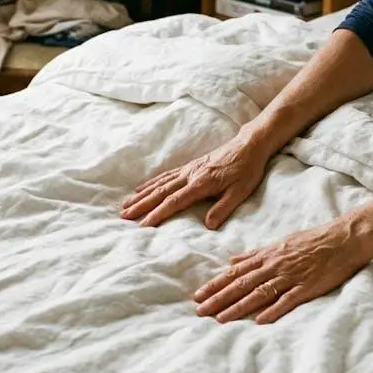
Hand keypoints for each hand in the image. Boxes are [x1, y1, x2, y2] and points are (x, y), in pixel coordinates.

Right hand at [121, 134, 271, 229]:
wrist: (249, 145)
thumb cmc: (246, 170)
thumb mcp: (240, 192)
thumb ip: (223, 209)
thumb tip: (208, 226)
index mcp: (201, 184)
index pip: (174, 202)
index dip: (158, 214)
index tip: (143, 225)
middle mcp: (190, 175)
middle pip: (160, 192)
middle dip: (141, 205)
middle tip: (124, 216)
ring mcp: (188, 169)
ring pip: (159, 183)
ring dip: (141, 195)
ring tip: (126, 205)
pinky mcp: (190, 166)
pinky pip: (165, 175)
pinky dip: (151, 182)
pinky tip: (141, 188)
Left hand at [194, 220, 371, 323]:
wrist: (343, 238)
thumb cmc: (312, 240)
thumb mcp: (279, 243)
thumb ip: (255, 254)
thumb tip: (232, 261)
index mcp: (267, 256)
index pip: (235, 273)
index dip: (215, 285)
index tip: (198, 295)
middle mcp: (274, 266)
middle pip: (241, 285)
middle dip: (218, 298)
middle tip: (199, 311)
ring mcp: (291, 277)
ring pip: (259, 294)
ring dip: (238, 307)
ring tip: (219, 319)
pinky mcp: (307, 287)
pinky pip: (287, 300)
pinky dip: (273, 310)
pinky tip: (259, 321)